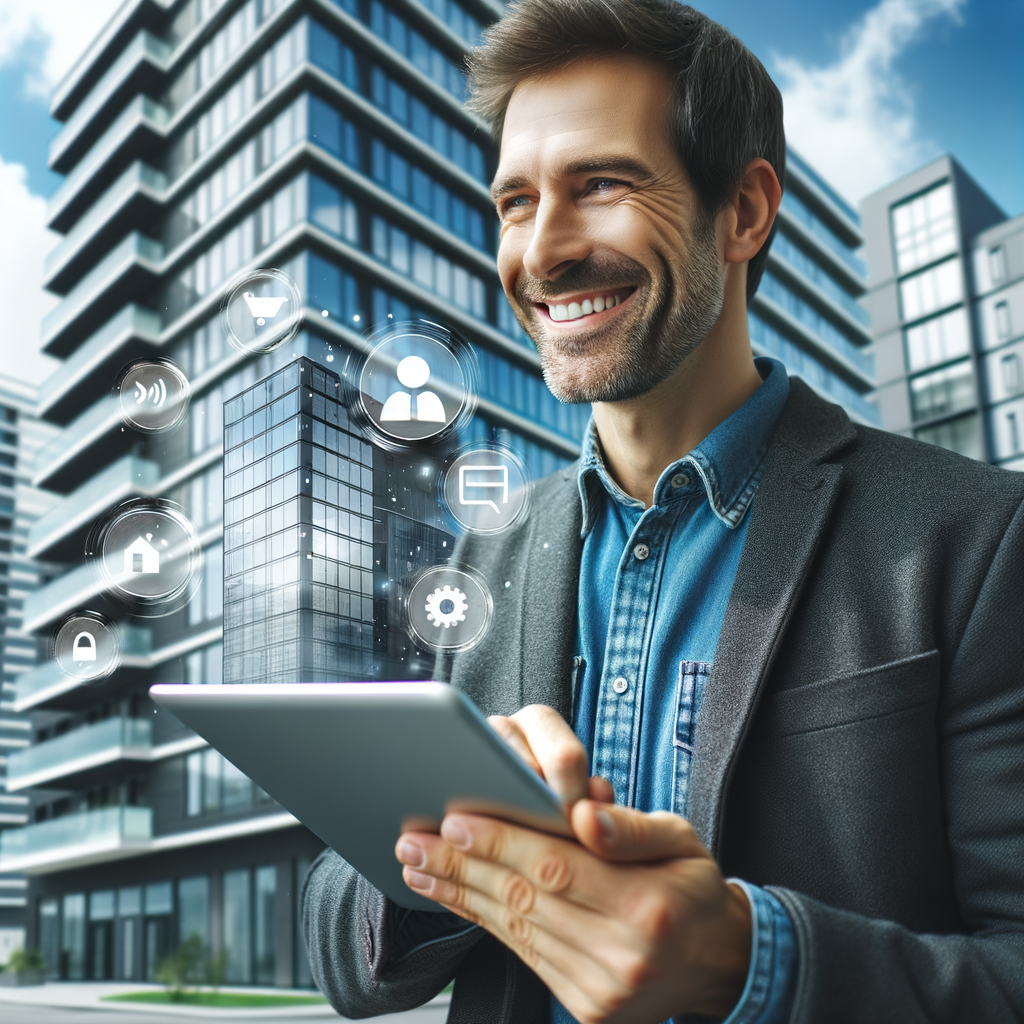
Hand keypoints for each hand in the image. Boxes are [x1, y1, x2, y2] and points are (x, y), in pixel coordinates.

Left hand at [395, 706, 750, 1022]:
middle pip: (524, 900)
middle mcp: (620, 956)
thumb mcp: (680, 840)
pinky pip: (523, 955)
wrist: (717, 962)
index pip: (556, 867)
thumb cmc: (691, 888)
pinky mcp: (583, 1007)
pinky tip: (457, 897)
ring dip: (461, 895)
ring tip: (419, 866)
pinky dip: (484, 922)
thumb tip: (581, 811)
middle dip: (462, 867)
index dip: (501, 843)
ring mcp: (599, 990)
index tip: (455, 820)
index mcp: (646, 906)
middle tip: (414, 842)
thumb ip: (629, 827)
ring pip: (514, 930)